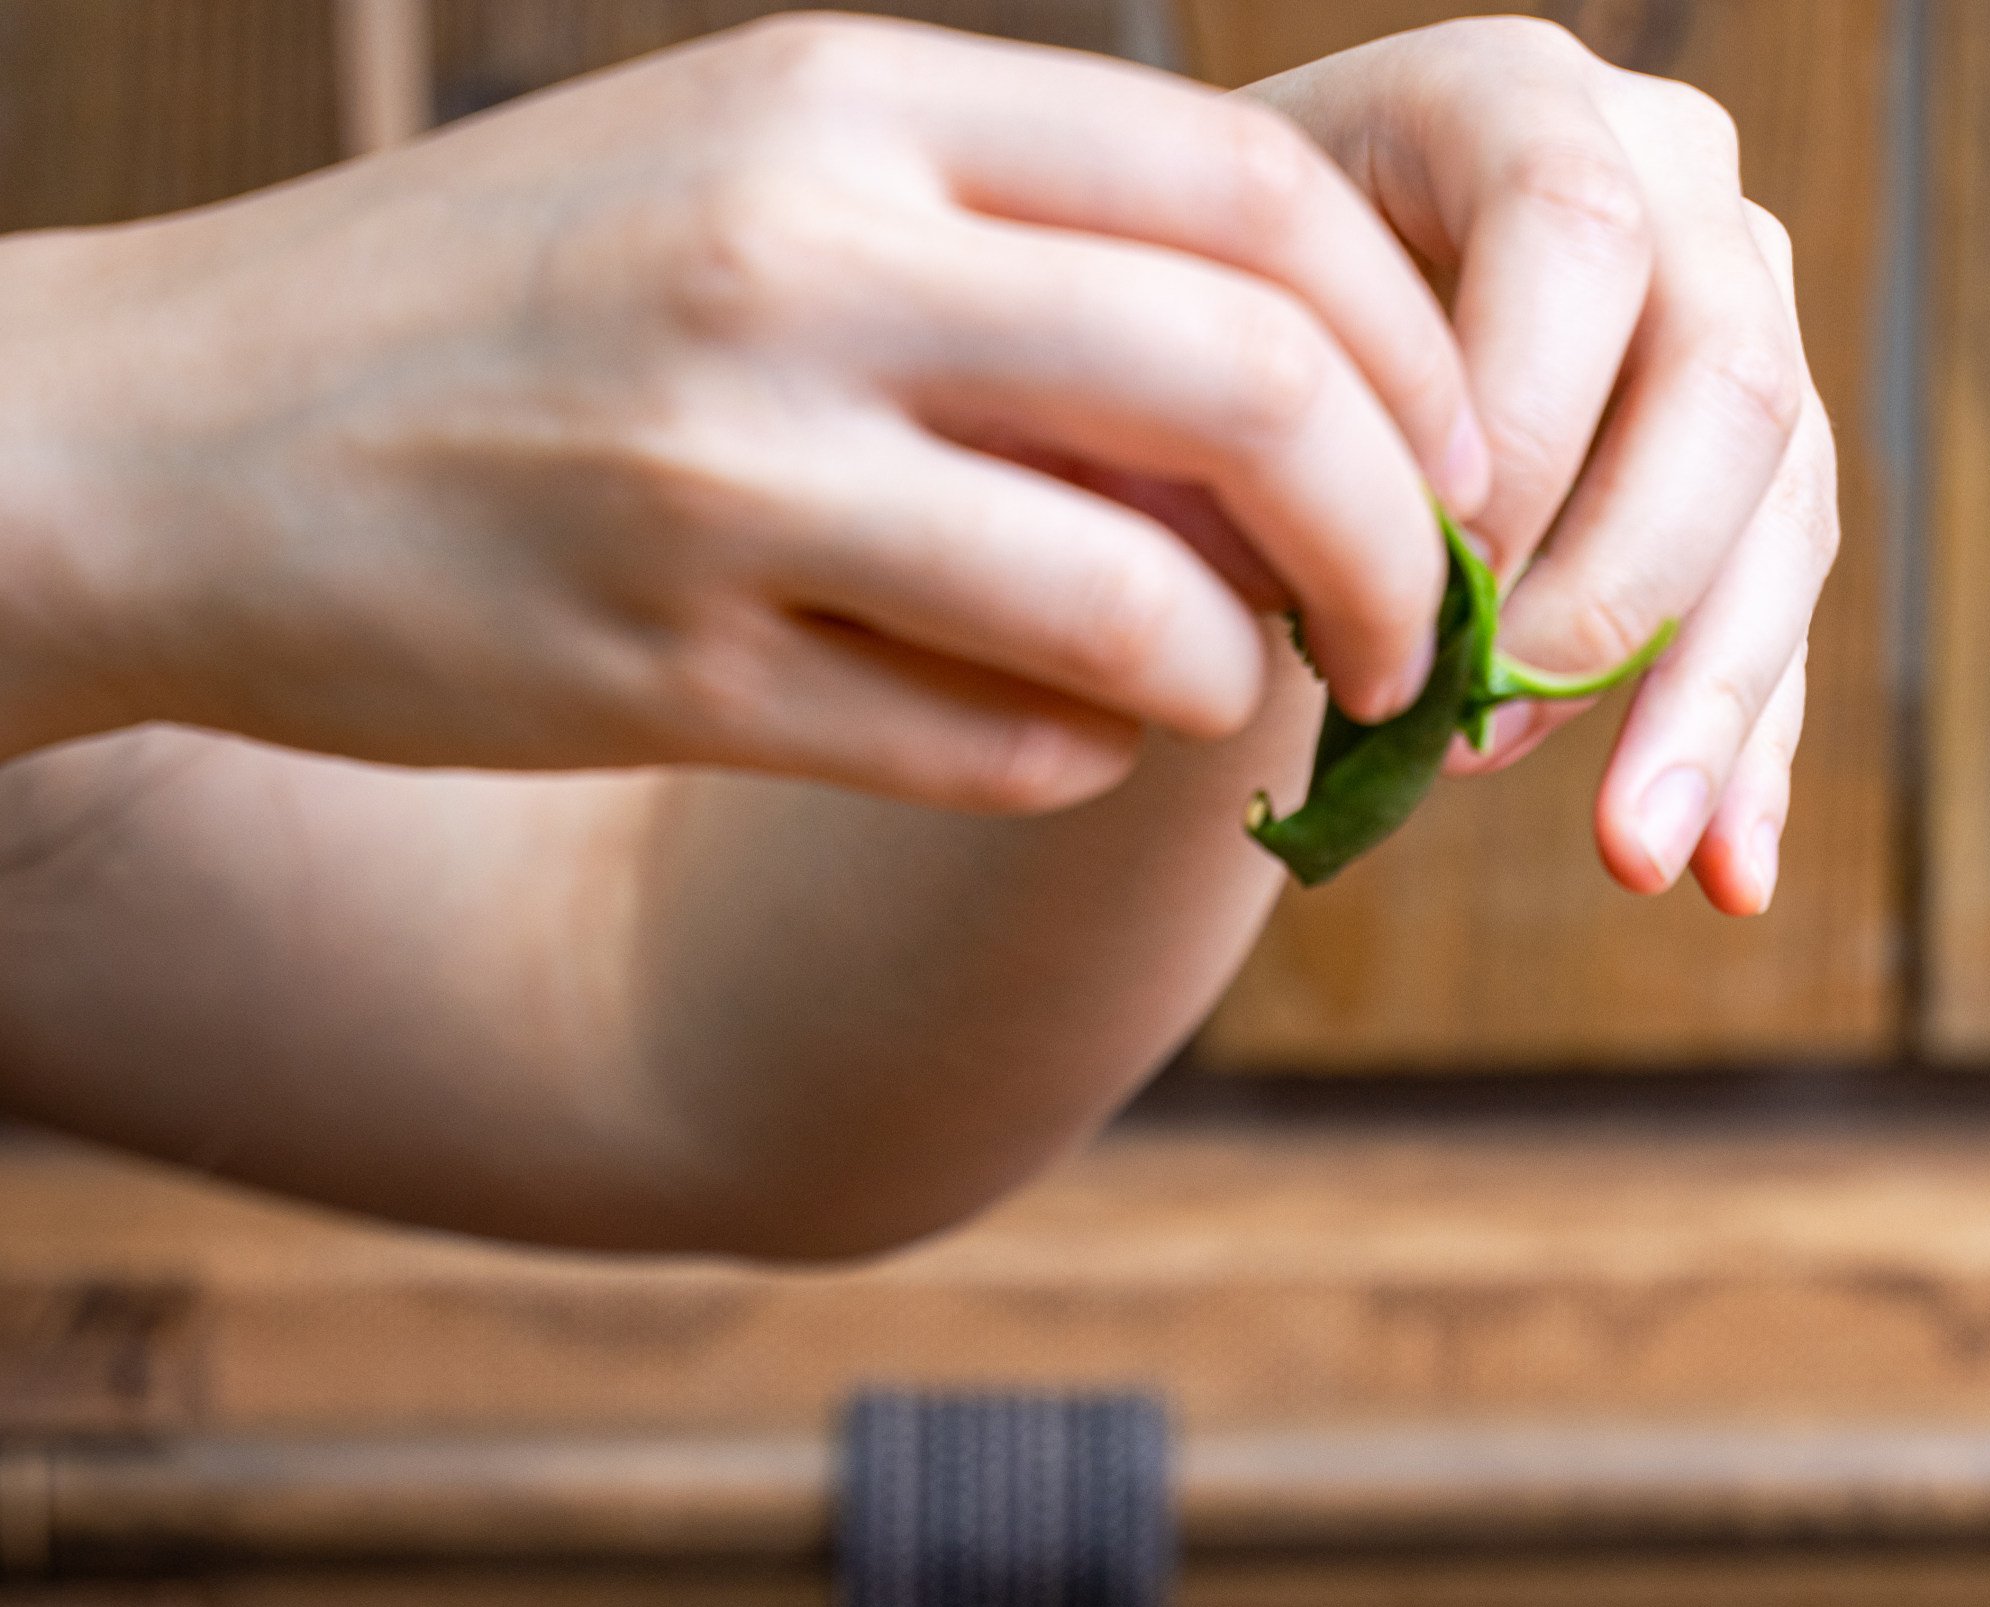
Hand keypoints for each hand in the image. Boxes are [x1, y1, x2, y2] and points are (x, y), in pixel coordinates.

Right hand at [0, 15, 1482, 806]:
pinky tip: (1053, 745)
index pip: (1258, 196)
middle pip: (1260, 393)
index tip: (1458, 463)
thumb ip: (1001, 246)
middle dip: (1408, 550)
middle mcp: (807, 261)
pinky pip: (993, 752)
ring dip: (1247, 688)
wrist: (178, 435)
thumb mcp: (748, 172)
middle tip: (1424, 641)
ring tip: (1231, 703)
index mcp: (849, 102)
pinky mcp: (673, 671)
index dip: (1417, 354)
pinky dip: (1078, 768)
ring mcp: (734, 475)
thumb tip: (1292, 389)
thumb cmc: (512, 306)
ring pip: (1151, 606)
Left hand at [1251, 17, 1836, 914]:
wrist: (1258, 364)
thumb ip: (1270, 427)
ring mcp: (1742, 322)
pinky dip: (1748, 759)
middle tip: (1487, 748)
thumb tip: (1333, 600)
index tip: (1425, 589)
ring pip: (1782, 512)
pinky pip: (1782, 617)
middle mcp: (1669, 183)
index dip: (1520, 420)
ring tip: (1629, 860)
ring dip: (1707, 707)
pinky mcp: (1766, 468)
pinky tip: (1725, 878)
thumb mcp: (1198, 341)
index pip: (1574, 231)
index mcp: (1511, 98)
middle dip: (1617, 594)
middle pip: (1727, 381)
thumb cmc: (1201, 342)